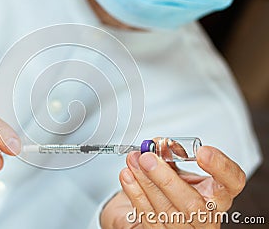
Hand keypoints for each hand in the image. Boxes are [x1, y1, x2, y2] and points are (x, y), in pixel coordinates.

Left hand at [101, 146, 245, 227]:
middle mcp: (207, 215)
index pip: (233, 182)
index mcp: (217, 193)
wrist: (150, 207)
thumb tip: (157, 145)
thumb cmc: (168, 186)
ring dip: (145, 182)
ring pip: (167, 211)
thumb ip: (169, 154)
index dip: (222, 167)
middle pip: (194, 204)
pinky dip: (135, 194)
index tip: (202, 151)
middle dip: (166, 178)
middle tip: (147, 157)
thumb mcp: (175, 167)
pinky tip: (128, 177)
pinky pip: (148, 217)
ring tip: (133, 162)